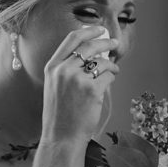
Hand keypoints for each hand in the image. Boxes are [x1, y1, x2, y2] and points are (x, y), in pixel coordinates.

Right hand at [40, 26, 119, 143]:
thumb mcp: (55, 86)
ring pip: (102, 62)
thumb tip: (93, 53)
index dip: (88, 31)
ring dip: (111, 65)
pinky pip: (108, 76)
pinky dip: (111, 78)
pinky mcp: (92, 90)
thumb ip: (67, 68)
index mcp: (52, 67)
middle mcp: (63, 70)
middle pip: (90, 46)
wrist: (61, 137)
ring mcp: (77, 79)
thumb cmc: (60, 114)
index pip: (72, 39)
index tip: (99, 29)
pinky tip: (107, 85)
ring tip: (113, 71)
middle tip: (115, 43)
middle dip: (106, 42)